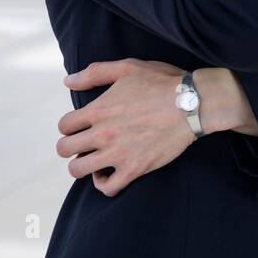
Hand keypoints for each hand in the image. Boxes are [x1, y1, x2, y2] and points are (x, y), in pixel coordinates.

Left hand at [57, 58, 195, 196]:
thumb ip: (95, 73)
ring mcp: (117, 154)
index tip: (82, 126)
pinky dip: (104, 183)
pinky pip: (107, 188)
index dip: (70, 126)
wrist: (193, 104)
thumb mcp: (128, 68)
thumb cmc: (163, 83)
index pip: (64, 126)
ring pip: (78, 170)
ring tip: (96, 159)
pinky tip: (110, 173)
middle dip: (71, 146)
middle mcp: (102, 134)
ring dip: (83, 165)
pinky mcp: (134, 169)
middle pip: (64, 149)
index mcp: (98, 110)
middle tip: (86, 144)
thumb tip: (68, 81)